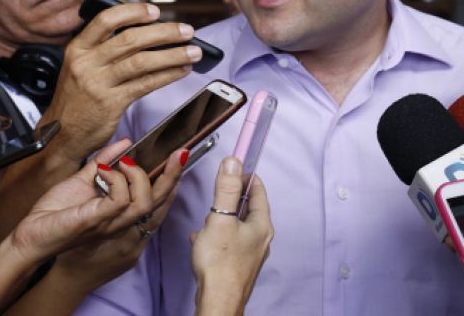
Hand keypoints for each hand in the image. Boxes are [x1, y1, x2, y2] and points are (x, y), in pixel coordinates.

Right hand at [43, 3, 201, 163]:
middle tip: (187, 30)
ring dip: (173, 55)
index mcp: (77, 48)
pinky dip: (168, 75)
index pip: (105, 20)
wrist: (61, 135)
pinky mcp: (111, 103)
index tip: (156, 11)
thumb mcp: (80, 67)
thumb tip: (150, 34)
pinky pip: (146, 84)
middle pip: (130, 39)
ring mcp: (98, 84)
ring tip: (194, 52)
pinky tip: (182, 70)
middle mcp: (86, 63)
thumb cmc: (78, 98)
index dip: (133, 12)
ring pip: (142, 61)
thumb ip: (105, 50)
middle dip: (164, 32)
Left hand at [46, 143, 186, 293]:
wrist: (30, 234)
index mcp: (120, 211)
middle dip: (172, 175)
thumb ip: (104, 162)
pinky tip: (102, 171)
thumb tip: (125, 143)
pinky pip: (119, 199)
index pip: (155, 197)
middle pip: (158, 200)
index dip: (170, 179)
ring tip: (125, 163)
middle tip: (179, 153)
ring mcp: (110, 222)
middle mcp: (120, 220)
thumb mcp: (84, 180)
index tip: (179, 157)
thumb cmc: (55, 213)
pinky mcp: (96, 220)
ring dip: (137, 176)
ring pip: (143, 201)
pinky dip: (115, 179)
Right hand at [191, 158, 273, 315]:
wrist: (218, 301)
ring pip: (236, 226)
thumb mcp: (220, 219)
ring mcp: (250, 254)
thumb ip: (225, 189)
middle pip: (248, 209)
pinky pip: (228, 242)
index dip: (247, 177)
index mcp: (261, 225)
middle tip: (217, 194)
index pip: (259, 191)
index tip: (235, 167)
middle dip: (231, 199)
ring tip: (206, 219)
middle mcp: (261, 239)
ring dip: (221, 219)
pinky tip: (201, 240)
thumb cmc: (220, 263)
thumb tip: (233, 161)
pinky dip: (216, 236)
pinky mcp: (238, 265)